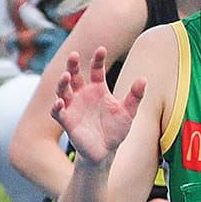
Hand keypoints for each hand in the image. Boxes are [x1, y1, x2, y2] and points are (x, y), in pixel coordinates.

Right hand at [49, 46, 145, 167]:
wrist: (106, 151)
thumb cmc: (116, 130)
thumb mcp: (128, 112)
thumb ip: (135, 96)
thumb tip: (143, 79)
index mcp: (98, 89)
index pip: (96, 70)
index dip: (98, 59)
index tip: (102, 49)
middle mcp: (83, 94)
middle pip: (74, 75)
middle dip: (73, 65)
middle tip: (74, 55)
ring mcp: (73, 107)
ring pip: (63, 90)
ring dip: (62, 82)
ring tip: (66, 76)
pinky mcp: (67, 121)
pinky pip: (58, 112)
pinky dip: (57, 107)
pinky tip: (60, 102)